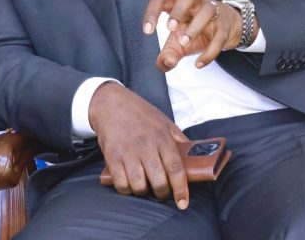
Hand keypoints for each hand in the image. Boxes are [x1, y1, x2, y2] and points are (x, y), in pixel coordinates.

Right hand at [89, 82, 189, 206]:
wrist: (110, 103)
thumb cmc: (139, 113)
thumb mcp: (164, 122)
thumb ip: (179, 140)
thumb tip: (194, 157)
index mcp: (162, 137)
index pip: (176, 169)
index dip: (180, 189)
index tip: (182, 202)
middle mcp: (145, 146)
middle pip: (158, 181)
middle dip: (162, 193)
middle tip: (162, 191)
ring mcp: (127, 152)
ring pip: (139, 186)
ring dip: (143, 191)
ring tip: (144, 186)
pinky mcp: (112, 156)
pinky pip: (120, 183)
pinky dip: (126, 189)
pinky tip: (129, 184)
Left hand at [143, 0, 243, 72]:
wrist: (227, 28)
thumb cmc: (195, 29)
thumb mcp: (177, 42)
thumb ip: (168, 54)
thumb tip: (166, 63)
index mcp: (178, 2)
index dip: (152, 11)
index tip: (147, 30)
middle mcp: (196, 2)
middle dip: (178, 10)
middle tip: (170, 28)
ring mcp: (213, 11)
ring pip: (207, 10)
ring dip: (194, 27)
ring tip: (184, 43)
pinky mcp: (225, 26)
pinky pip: (220, 35)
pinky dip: (210, 50)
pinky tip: (199, 63)